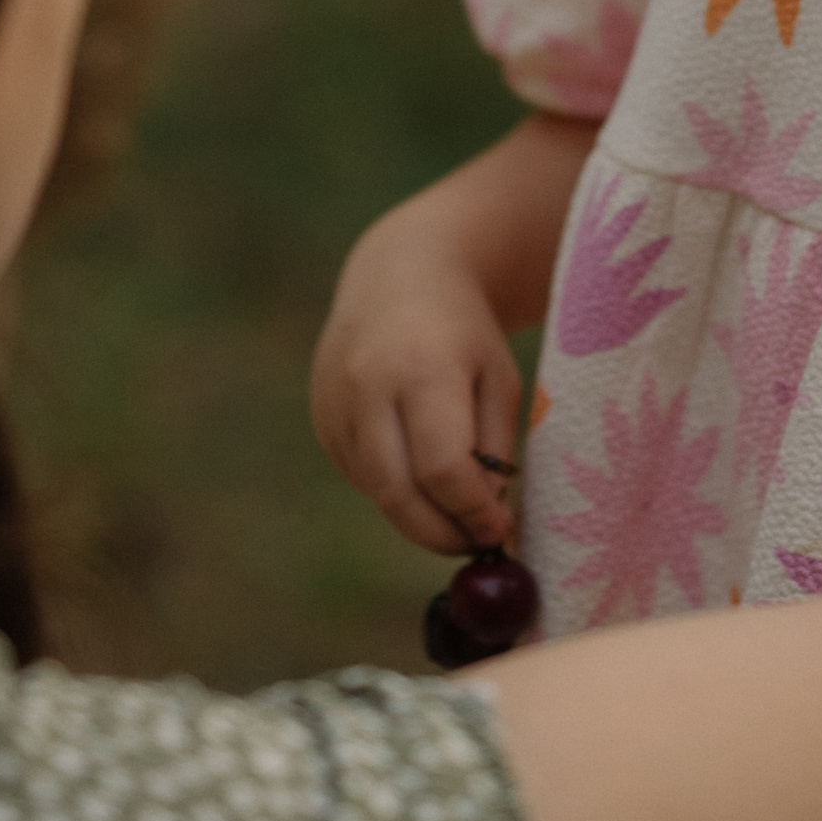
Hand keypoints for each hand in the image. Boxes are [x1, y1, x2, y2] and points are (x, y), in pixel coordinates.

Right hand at [311, 208, 525, 559]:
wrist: (399, 276)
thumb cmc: (464, 332)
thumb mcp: (498, 379)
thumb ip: (493, 450)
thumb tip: (482, 521)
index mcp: (423, 368)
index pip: (443, 469)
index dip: (473, 514)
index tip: (499, 531)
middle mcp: (368, 387)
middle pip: (399, 494)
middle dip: (441, 534)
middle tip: (475, 544)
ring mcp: (336, 404)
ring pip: (378, 492)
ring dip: (419, 516)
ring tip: (456, 508)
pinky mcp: (322, 419)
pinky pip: (362, 475)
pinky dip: (395, 488)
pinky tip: (419, 466)